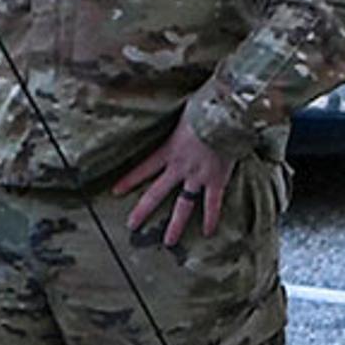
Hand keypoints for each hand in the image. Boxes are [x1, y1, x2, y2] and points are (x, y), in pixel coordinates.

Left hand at [113, 118, 233, 246]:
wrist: (230, 111)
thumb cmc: (209, 102)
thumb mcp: (186, 109)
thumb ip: (181, 118)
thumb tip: (177, 108)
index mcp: (171, 149)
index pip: (144, 167)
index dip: (129, 180)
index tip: (115, 191)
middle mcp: (180, 166)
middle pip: (157, 193)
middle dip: (143, 210)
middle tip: (132, 226)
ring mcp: (198, 175)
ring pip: (183, 205)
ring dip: (175, 225)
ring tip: (169, 242)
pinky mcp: (217, 179)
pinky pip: (213, 203)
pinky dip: (211, 218)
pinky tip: (208, 232)